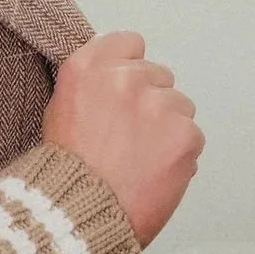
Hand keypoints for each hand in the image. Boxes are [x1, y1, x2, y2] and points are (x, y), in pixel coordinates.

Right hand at [42, 30, 203, 245]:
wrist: (81, 210)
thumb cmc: (67, 167)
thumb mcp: (62, 108)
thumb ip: (93, 84)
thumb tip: (118, 80)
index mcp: (87, 66)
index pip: (129, 42)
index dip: (128, 66)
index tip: (122, 89)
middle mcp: (123, 77)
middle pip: (158, 74)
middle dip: (149, 99)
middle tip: (130, 132)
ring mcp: (157, 103)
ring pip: (180, 103)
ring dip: (167, 125)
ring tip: (142, 154)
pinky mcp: (185, 133)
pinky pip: (193, 134)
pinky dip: (179, 152)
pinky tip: (155, 168)